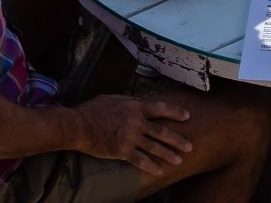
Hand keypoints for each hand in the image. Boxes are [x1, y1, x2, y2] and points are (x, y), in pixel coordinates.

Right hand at [76, 94, 192, 174]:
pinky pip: (140, 160)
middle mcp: (137, 122)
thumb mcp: (113, 98)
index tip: (187, 116)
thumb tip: (136, 101)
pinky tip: (159, 171)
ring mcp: (130, 137)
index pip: (161, 108)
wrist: (79, 125)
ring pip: (154, 147)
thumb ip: (127, 100)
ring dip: (169, 154)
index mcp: (135, 107)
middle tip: (190, 146)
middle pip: (162, 131)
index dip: (176, 112)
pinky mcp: (122, 151)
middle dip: (178, 139)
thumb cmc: (93, 110)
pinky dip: (151, 166)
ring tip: (180, 160)